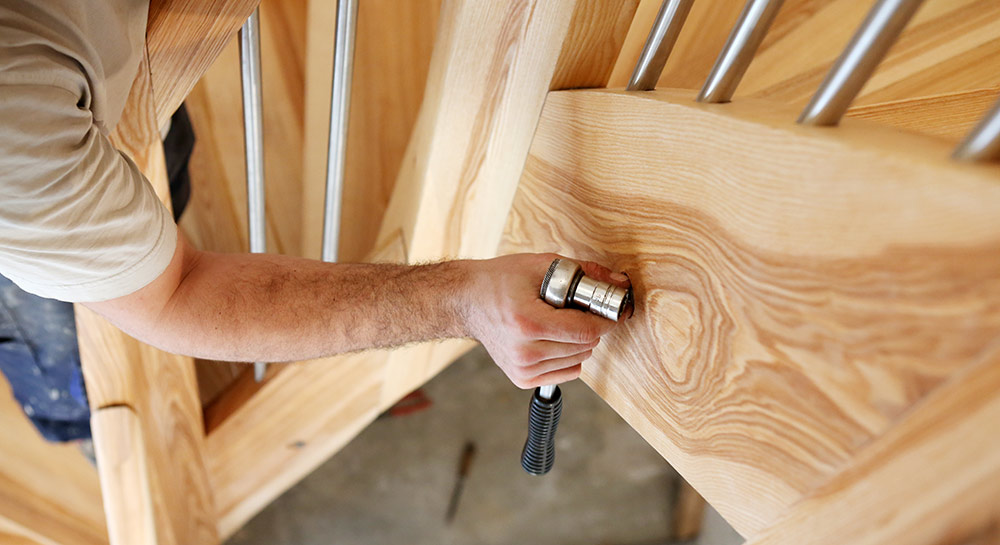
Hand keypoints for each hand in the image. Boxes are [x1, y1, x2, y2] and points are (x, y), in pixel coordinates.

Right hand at [464, 253, 630, 388]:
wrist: (467, 301)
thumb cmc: (501, 280)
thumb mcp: (542, 265)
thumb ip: (584, 272)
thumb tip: (619, 283)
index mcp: (527, 323)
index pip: (585, 331)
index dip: (605, 320)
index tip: (611, 310)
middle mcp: (524, 351)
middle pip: (585, 346)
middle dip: (590, 327)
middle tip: (577, 309)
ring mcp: (521, 368)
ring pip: (579, 360)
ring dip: (579, 341)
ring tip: (559, 322)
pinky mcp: (522, 378)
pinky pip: (567, 372)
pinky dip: (569, 356)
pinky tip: (553, 338)